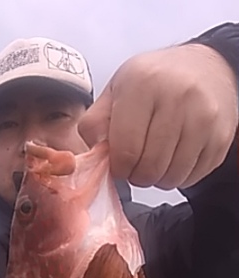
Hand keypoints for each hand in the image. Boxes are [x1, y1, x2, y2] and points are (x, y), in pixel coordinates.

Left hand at [79, 43, 237, 188]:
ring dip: (158, 177)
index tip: (119, 163)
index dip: (118, 167)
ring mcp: (204, 118)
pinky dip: (179, 175)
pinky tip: (176, 155)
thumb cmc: (156, 80)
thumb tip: (90, 156)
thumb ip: (95, 122)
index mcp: (144, 84)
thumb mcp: (117, 89)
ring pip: (171, 178)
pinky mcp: (220, 137)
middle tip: (137, 162)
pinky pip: (192, 177)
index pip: (126, 151)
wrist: (207, 67)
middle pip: (149, 168)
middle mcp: (178, 97)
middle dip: (137, 175)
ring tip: (156, 157)